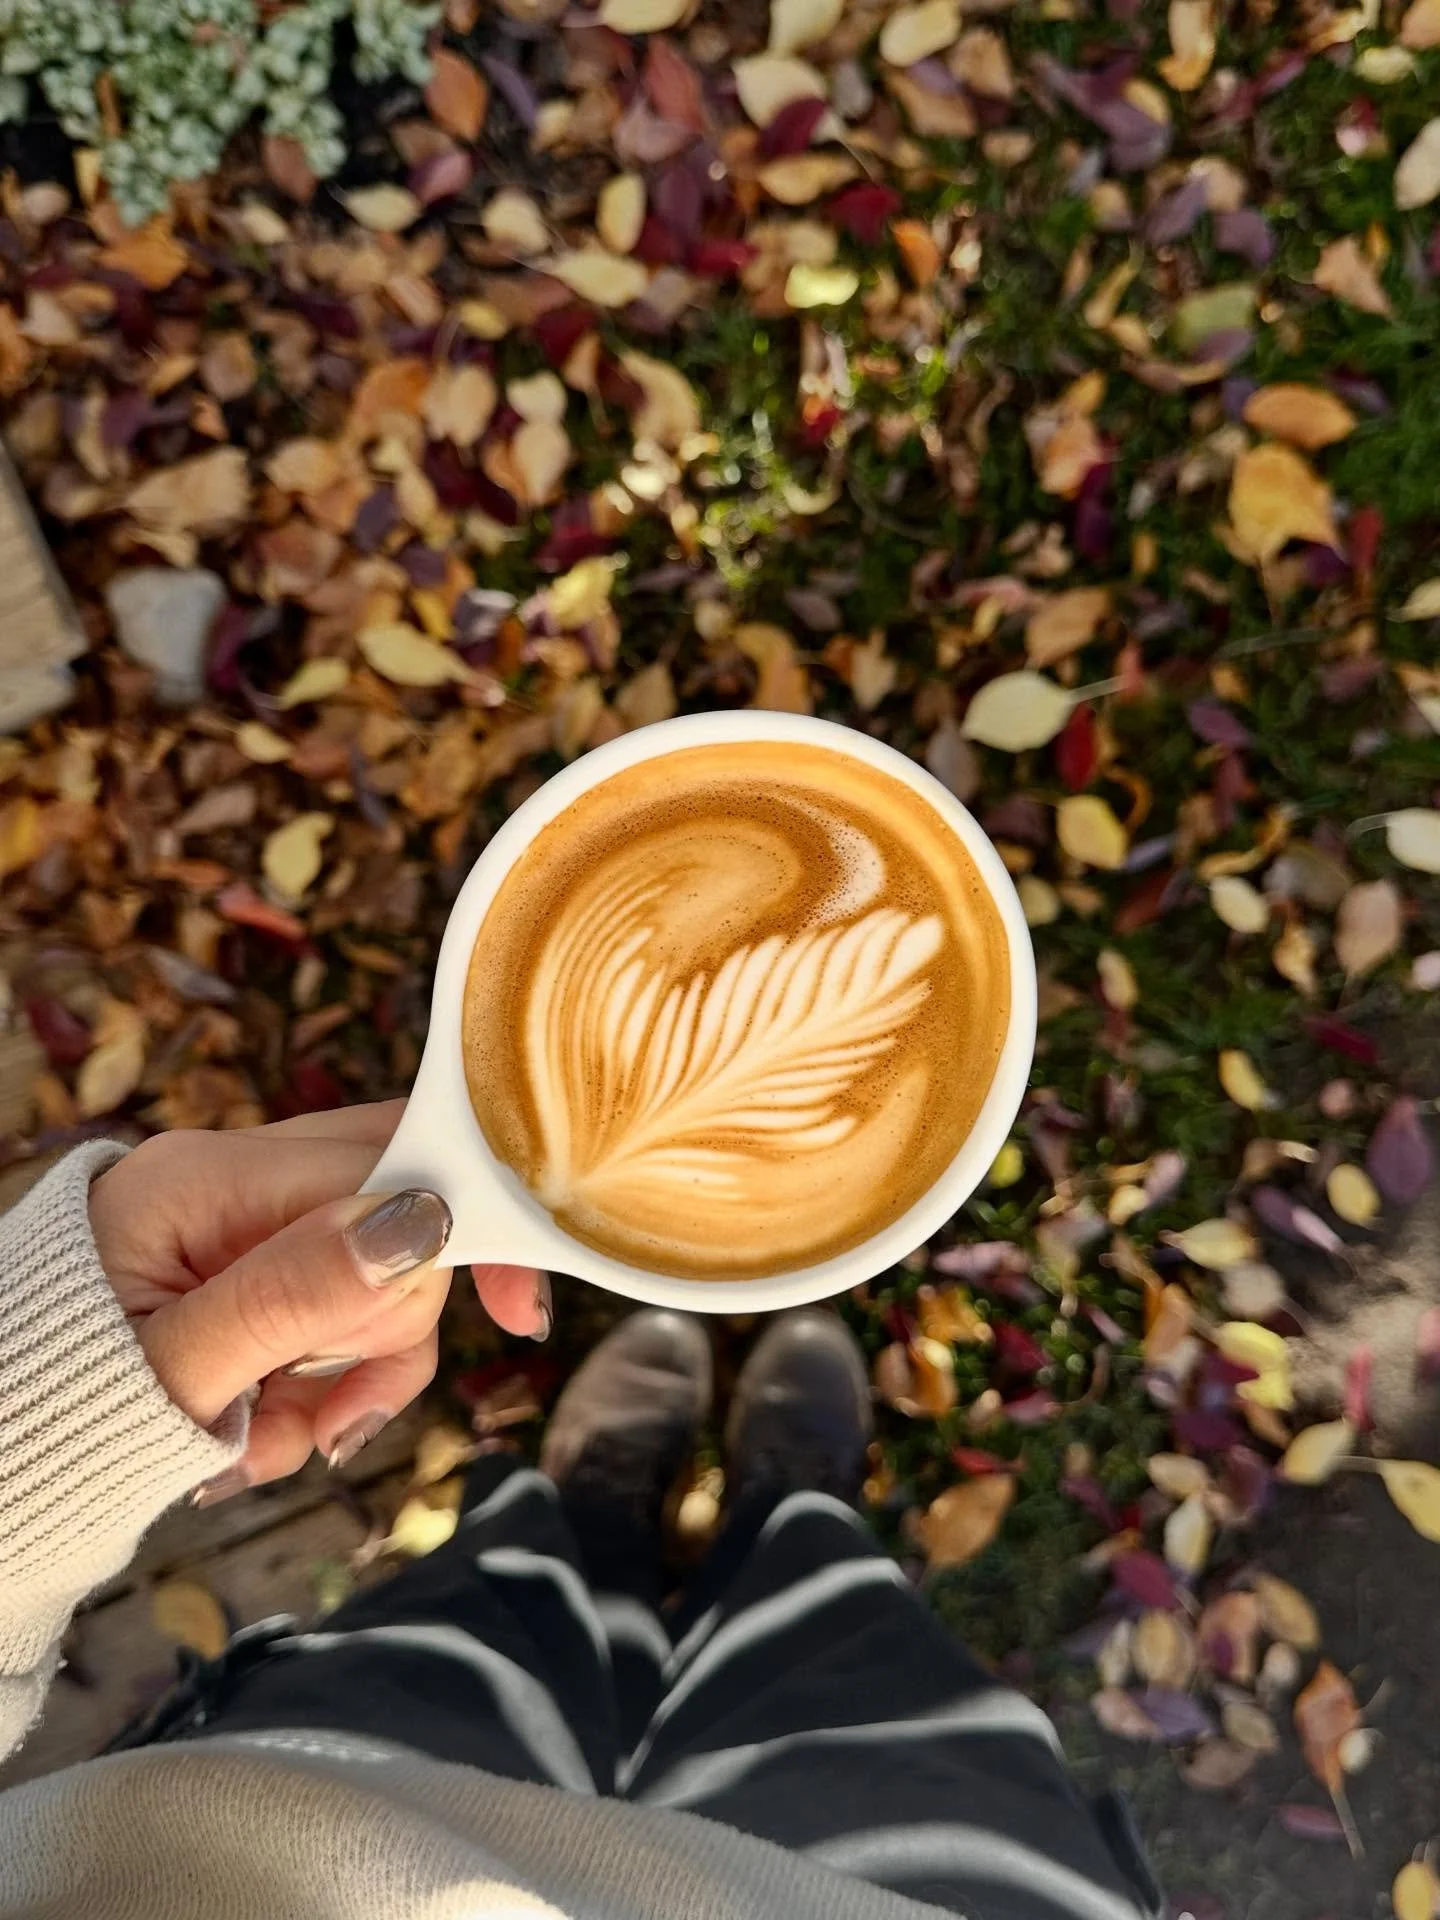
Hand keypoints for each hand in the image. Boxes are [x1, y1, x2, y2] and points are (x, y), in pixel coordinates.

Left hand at [88, 1102, 547, 1498]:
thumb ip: (294, 1294)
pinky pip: (335, 1314)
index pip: (384, 1168)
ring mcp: (242, 1226)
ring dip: (349, 1378)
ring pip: (374, 1277)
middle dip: (391, 1331)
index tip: (519, 1314)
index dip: (461, 1235)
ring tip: (273, 1447)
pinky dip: (320, 1386)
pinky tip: (260, 1435)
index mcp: (205, 1178)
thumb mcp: (177, 1371)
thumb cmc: (55, 1416)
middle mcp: (231, 1181)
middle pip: (394, 1214)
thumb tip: (421, 1223)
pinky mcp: (251, 1274)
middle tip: (338, 1421)